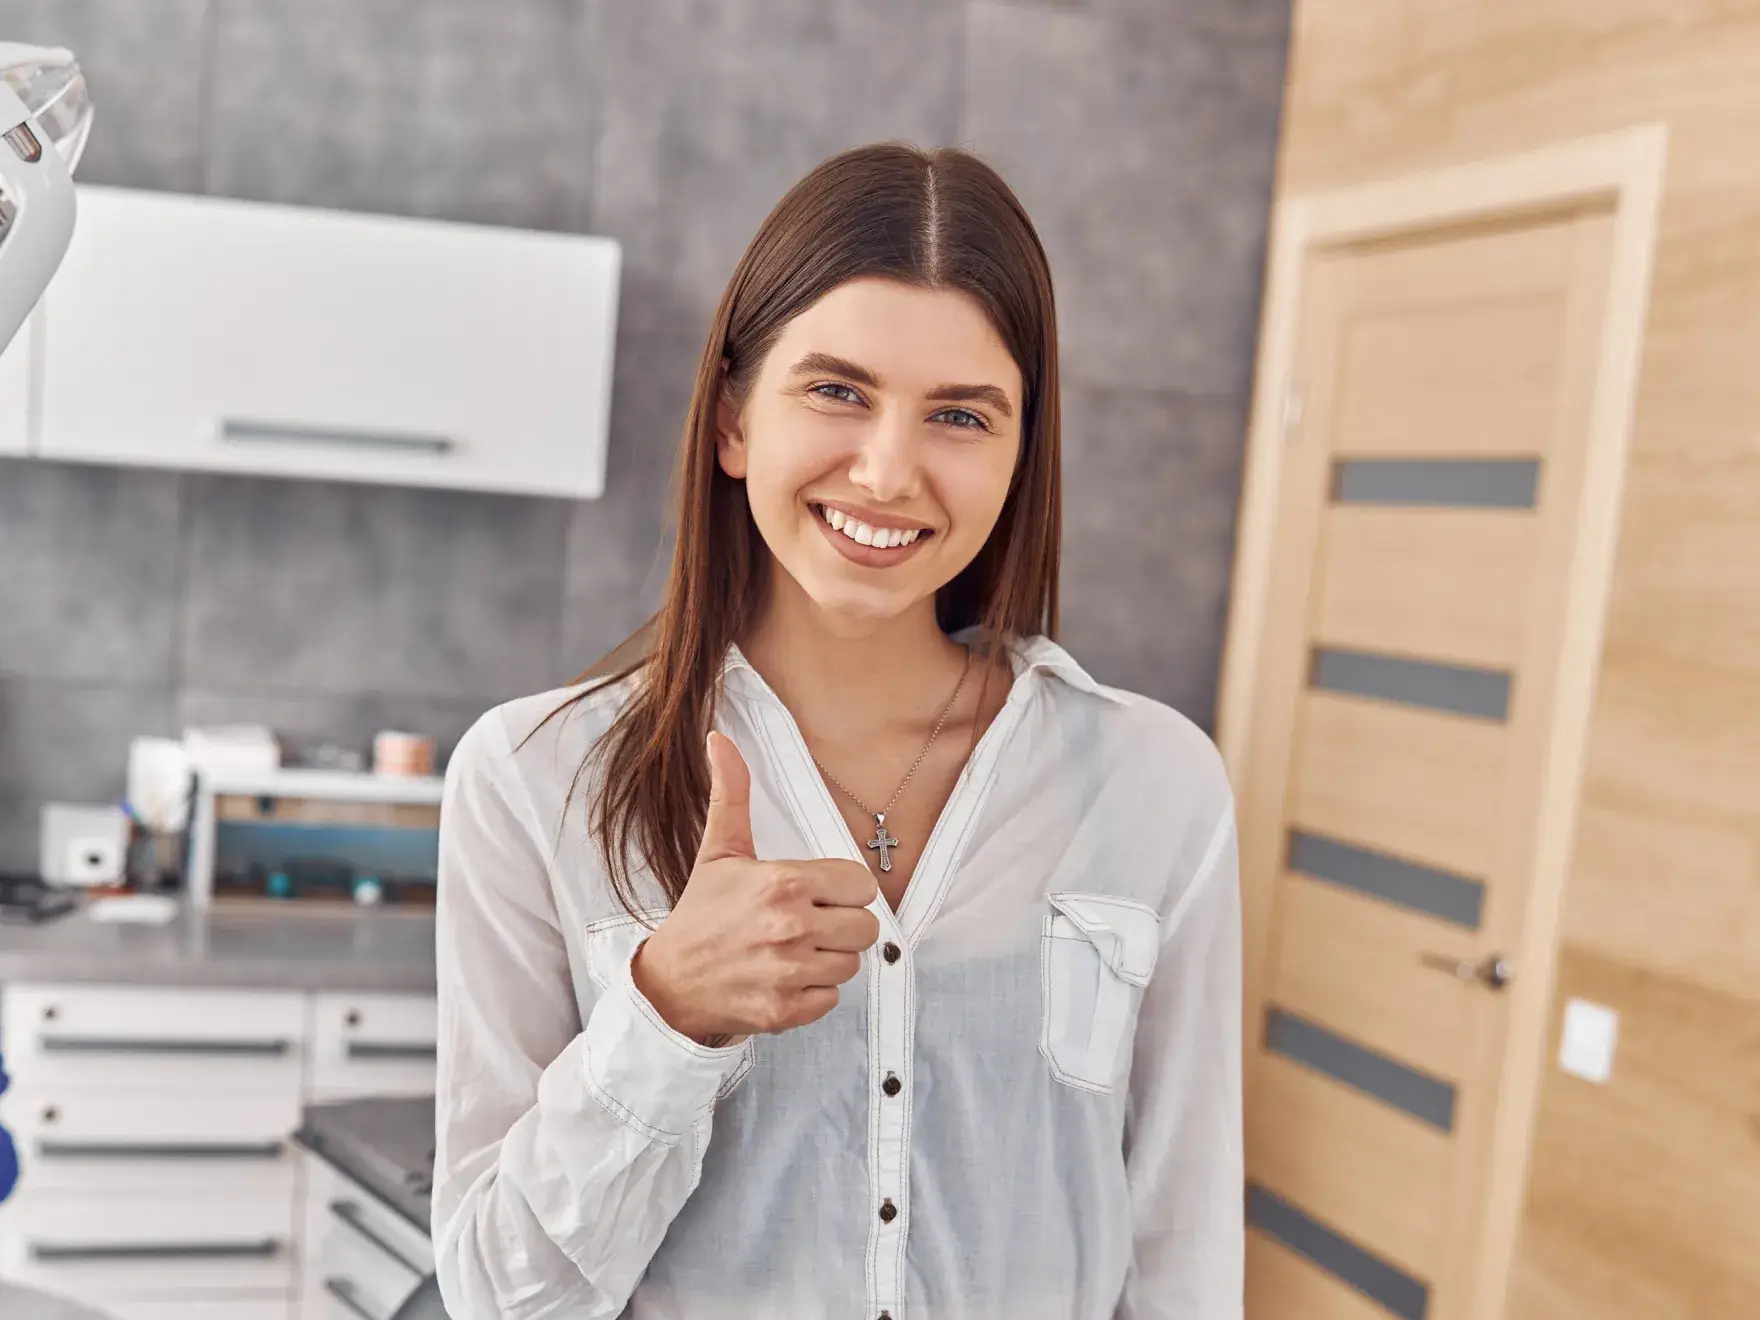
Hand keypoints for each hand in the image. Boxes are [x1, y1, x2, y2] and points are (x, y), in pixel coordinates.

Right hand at [631, 731, 879, 1043]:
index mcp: (784, 883)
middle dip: (841, 925)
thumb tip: (720, 740)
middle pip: (866, 927)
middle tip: (807, 924)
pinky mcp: (786, 1010)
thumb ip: (731, 794)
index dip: (843, 890)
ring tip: (794, 950)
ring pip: (851, 964)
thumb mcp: (719, 851)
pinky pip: (832, 998)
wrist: (668, 981)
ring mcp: (789, 972)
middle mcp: (791, 928)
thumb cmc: (700, 914)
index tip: (818, 894)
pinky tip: (785, 977)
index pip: (862, 885)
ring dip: (828, 959)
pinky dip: (813, 992)